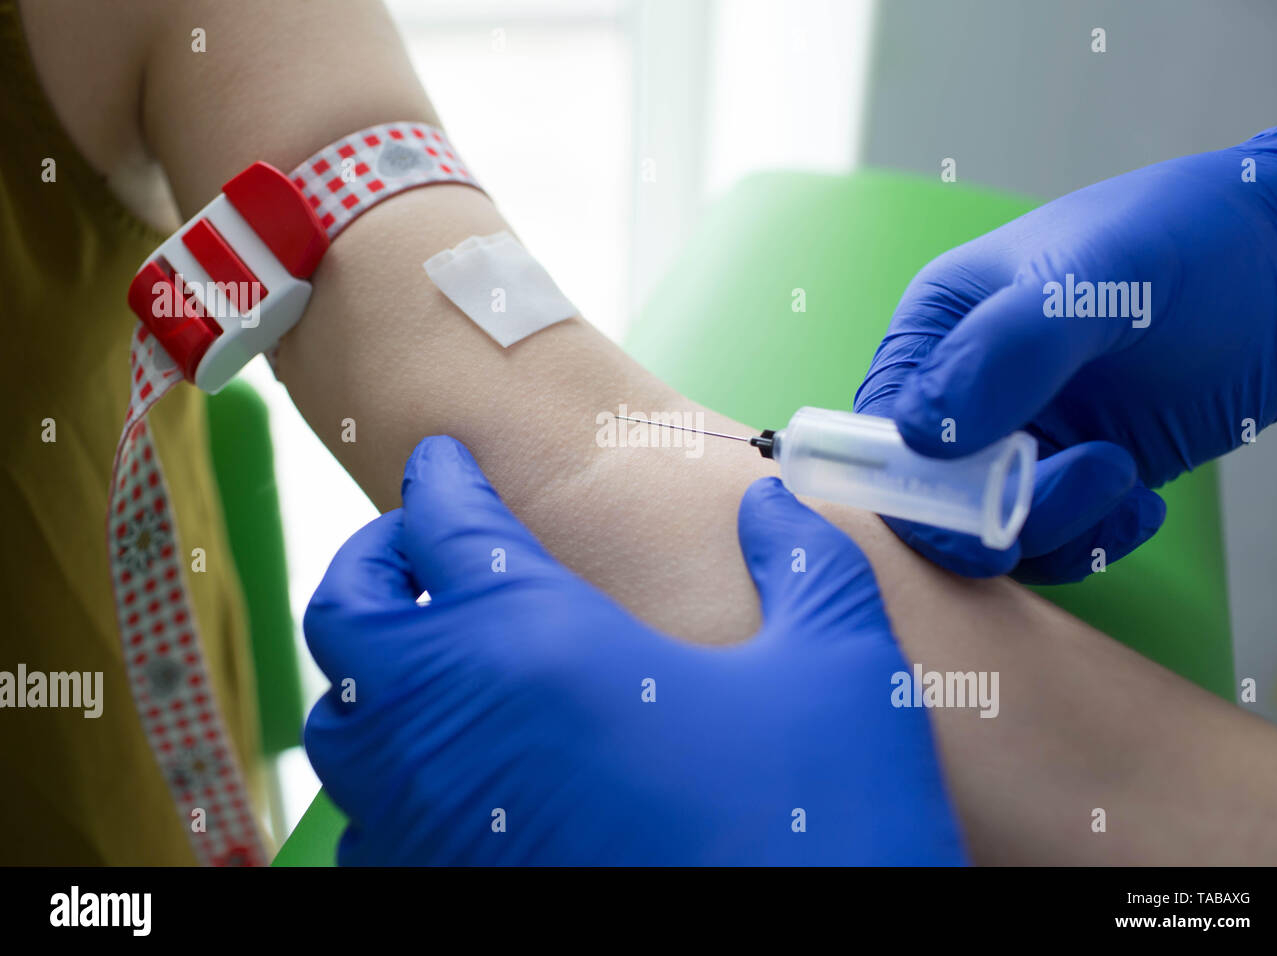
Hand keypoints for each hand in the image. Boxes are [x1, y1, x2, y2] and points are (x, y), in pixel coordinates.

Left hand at [303, 436, 966, 864]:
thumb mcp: (840, 667)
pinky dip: (386, 775)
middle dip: (375, 561)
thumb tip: (770, 500)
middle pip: (350, 612)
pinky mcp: (440, 888)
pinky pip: (364, 824)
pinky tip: (450, 770)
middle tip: (420, 545)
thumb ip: (803, 560)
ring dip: (374, 669)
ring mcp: (434, 820)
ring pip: (341, 722)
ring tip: (429, 651)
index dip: (442, 476)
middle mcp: (456, 722)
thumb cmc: (819, 821)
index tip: (444, 459)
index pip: (446, 522)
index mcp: (539, 639)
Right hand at [857, 127, 1276, 582]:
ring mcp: (1018, 439)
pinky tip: (1142, 503)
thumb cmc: (1184, 239)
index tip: (975, 495)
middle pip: (927, 493)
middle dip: (989, 512)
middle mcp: (964, 391)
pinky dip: (1093, 540)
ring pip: (989, 529)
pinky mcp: (1072, 477)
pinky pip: (1054, 541)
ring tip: (1122, 475)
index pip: (879, 427)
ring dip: (1055, 525)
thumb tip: (917, 434)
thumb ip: (1005, 350)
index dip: (908, 477)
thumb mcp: (1093, 278)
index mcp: (938, 330)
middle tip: (1078, 484)